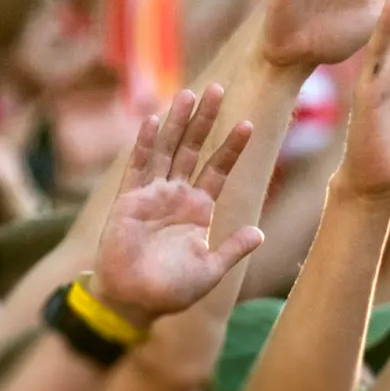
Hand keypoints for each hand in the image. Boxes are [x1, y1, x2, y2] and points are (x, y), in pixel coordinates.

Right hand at [92, 85, 264, 326]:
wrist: (133, 301)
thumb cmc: (171, 291)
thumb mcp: (210, 271)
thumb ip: (232, 249)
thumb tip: (260, 233)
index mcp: (199, 209)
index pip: (218, 169)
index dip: (232, 147)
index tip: (248, 124)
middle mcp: (177, 195)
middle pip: (194, 149)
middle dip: (205, 120)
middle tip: (218, 89)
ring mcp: (152, 194)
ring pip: (167, 149)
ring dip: (177, 122)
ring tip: (189, 94)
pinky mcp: (129, 200)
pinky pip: (138, 166)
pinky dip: (144, 143)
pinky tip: (151, 120)